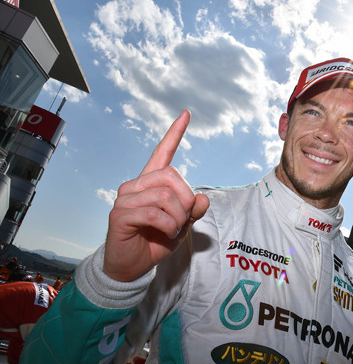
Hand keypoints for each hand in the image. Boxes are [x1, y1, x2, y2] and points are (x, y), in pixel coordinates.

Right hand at [103, 110, 209, 281]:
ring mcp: (125, 198)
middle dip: (186, 199)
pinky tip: (166, 234)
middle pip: (171, 176)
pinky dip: (169, 226)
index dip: (175, 134)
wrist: (132, 266)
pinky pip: (155, 214)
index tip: (186, 114)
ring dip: (178, 217)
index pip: (162, 153)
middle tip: (184, 219)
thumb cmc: (155, 241)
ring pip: (165, 196)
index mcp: (150, 183)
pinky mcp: (120, 215)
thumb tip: (203, 199)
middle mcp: (135, 185)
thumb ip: (193, 211)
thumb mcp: (181, 225)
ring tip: (173, 230)